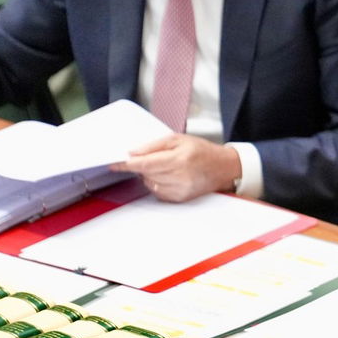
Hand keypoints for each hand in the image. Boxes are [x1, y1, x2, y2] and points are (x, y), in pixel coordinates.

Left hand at [114, 134, 240, 201]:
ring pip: (150, 183)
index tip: (114, 163)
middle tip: (152, 158)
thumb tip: (133, 153)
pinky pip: (157, 192)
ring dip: (150, 175)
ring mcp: (180, 190)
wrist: (223, 167)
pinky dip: (157, 183)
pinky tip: (169, 176)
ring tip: (165, 166)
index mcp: (179, 159)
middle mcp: (179, 177)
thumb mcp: (178, 139)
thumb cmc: (202, 151)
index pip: (145, 164)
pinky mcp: (180, 198)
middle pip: (146, 174)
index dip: (127, 164)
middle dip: (142, 166)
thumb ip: (153, 145)